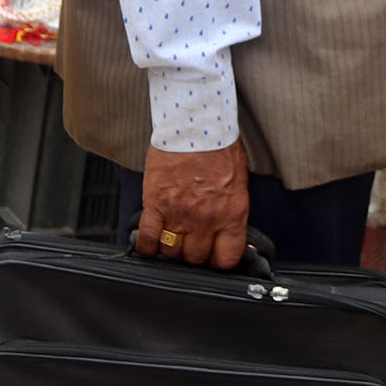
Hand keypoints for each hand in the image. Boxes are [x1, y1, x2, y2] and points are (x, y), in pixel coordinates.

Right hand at [136, 141, 249, 269]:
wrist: (195, 123)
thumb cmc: (219, 147)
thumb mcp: (238, 182)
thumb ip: (232, 211)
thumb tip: (228, 232)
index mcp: (232, 213)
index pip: (226, 258)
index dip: (219, 262)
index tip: (214, 259)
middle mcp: (206, 219)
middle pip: (195, 257)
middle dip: (193, 254)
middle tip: (191, 244)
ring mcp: (179, 214)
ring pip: (172, 252)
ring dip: (171, 248)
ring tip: (172, 237)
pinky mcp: (156, 204)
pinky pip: (148, 239)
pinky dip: (146, 247)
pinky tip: (149, 246)